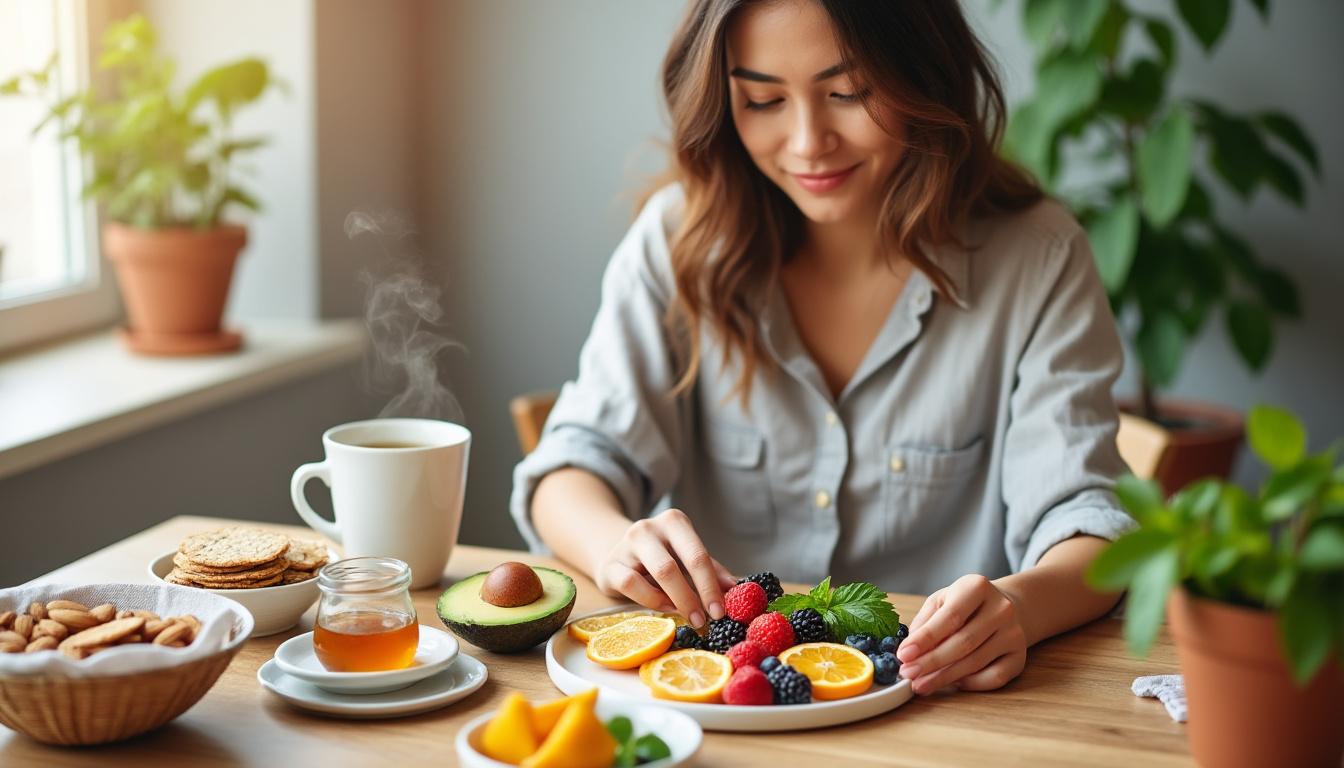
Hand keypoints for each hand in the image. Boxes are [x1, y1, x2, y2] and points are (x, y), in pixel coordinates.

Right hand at [594, 508, 737, 628]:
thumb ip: (711, 571)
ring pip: (656, 574)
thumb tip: (738, 589)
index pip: (697, 555)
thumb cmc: (661, 557)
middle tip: (704, 620)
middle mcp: (649, 528)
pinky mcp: (610, 565)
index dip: (710, 585)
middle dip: (694, 596)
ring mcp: (626, 544)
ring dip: (676, 600)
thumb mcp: (686, 558)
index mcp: (674, 522)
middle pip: (675, 566)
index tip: (721, 611)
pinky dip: (651, 600)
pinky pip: (632, 585)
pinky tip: (663, 606)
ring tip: (687, 616)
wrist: (617, 554)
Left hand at [896, 574, 1026, 693]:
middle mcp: (1001, 609)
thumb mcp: (941, 601)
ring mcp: (1014, 633)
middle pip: (963, 643)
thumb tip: (909, 651)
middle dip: (931, 662)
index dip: (925, 639)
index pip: (950, 617)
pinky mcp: (1020, 656)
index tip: (903, 655)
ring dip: (944, 677)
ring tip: (921, 684)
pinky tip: (952, 683)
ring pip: (976, 663)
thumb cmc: (964, 605)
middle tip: (908, 674)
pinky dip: (970, 684)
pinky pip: (994, 677)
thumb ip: (924, 622)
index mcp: (978, 587)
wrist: (1002, 607)